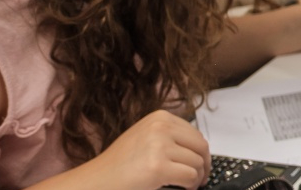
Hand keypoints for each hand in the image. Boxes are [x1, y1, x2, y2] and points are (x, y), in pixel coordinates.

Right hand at [80, 110, 209, 189]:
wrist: (95, 181)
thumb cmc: (118, 165)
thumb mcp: (145, 138)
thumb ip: (169, 137)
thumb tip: (198, 148)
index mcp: (159, 118)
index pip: (195, 134)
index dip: (202, 152)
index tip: (202, 163)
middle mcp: (161, 127)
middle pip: (200, 146)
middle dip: (204, 164)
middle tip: (201, 177)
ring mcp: (159, 146)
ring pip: (197, 163)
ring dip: (196, 177)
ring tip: (188, 184)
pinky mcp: (158, 167)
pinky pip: (190, 176)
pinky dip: (190, 185)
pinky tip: (183, 188)